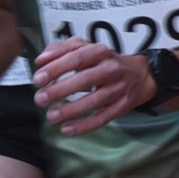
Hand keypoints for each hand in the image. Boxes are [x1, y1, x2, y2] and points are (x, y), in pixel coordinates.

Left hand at [32, 37, 150, 136]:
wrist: (140, 75)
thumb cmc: (105, 62)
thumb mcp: (86, 48)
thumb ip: (62, 49)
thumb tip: (41, 59)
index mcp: (100, 51)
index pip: (77, 57)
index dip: (56, 68)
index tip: (38, 78)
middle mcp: (111, 69)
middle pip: (85, 80)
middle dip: (60, 90)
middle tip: (40, 99)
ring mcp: (118, 89)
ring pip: (94, 101)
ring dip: (71, 110)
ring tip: (51, 116)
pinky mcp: (122, 106)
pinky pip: (103, 118)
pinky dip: (84, 126)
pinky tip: (67, 129)